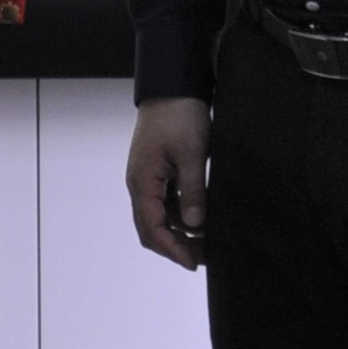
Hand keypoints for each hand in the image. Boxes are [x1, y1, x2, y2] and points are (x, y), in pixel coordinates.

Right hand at [126, 96, 212, 270]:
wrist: (173, 85)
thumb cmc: (180, 116)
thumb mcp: (192, 154)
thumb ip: (193, 191)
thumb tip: (195, 226)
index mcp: (143, 182)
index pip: (152, 228)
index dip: (172, 249)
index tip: (194, 263)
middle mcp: (140, 184)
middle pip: (151, 228)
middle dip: (175, 246)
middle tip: (204, 257)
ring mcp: (147, 178)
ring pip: (158, 217)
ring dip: (179, 232)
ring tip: (207, 240)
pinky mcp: (158, 172)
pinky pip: (165, 203)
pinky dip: (180, 216)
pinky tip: (200, 218)